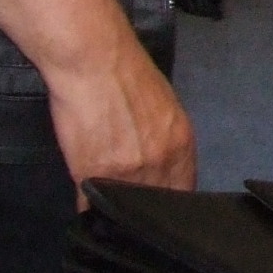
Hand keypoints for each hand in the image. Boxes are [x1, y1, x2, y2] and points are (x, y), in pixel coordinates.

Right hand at [46, 36, 195, 198]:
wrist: (94, 60)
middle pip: (157, 204)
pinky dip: (90, 210)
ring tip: (110, 211)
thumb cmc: (127, 75)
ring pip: (126, 209)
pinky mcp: (93, 173)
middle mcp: (161, 162)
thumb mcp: (164, 109)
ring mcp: (128, 171)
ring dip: (117, 212)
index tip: (158, 208)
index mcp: (181, 145)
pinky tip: (87, 210)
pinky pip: (92, 204)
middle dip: (145, 211)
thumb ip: (165, 142)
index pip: (184, 191)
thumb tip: (161, 166)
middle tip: (132, 212)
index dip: (170, 204)